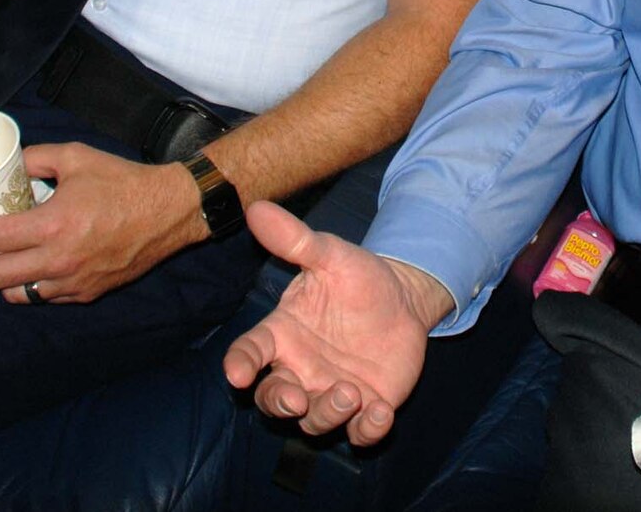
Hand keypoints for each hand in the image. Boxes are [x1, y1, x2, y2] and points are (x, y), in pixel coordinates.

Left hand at [0, 143, 202, 303]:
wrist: (169, 211)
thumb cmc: (123, 182)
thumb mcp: (76, 157)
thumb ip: (35, 158)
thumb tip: (7, 165)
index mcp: (52, 225)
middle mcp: (58, 260)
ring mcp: (73, 282)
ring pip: (15, 294)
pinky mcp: (87, 293)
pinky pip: (45, 297)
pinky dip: (29, 285)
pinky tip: (29, 267)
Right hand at [223, 201, 454, 444]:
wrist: (404, 298)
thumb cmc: (358, 277)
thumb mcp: (330, 255)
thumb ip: (295, 240)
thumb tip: (257, 208)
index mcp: (283, 333)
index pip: (249, 353)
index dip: (239, 366)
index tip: (236, 375)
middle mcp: (301, 369)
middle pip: (274, 399)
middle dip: (280, 404)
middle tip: (297, 398)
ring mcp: (331, 392)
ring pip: (314, 421)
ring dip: (327, 414)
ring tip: (350, 392)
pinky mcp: (367, 407)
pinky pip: (359, 433)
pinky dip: (366, 431)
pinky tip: (379, 414)